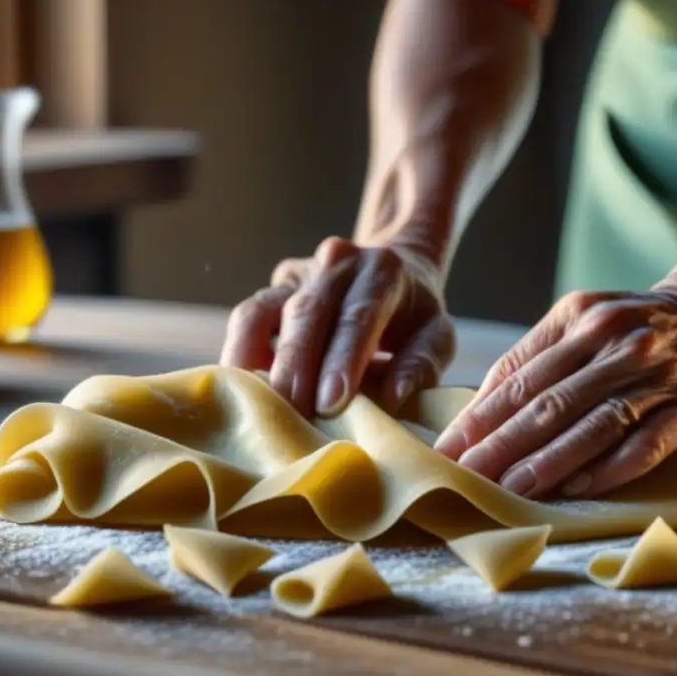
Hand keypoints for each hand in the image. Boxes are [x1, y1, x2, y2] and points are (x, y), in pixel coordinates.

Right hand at [220, 237, 455, 417]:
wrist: (393, 266)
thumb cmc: (415, 314)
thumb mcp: (438, 335)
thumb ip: (422, 363)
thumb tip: (392, 398)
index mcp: (382, 272)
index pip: (358, 316)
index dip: (342, 359)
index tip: (331, 402)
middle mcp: (336, 264)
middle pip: (306, 312)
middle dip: (295, 364)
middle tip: (290, 411)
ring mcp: (298, 274)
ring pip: (261, 309)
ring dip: (251, 358)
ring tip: (252, 403)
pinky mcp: (273, 290)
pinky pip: (247, 319)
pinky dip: (239, 354)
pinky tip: (240, 389)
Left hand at [434, 278, 676, 499]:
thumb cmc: (638, 328)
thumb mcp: (586, 323)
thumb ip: (538, 359)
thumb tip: (480, 412)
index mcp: (578, 318)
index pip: (518, 375)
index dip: (480, 416)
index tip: (447, 449)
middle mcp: (614, 341)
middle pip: (548, 402)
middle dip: (501, 444)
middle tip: (467, 477)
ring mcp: (656, 372)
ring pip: (592, 423)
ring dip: (549, 460)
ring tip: (512, 489)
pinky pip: (647, 441)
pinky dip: (611, 466)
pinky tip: (579, 488)